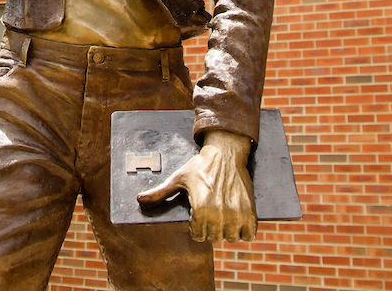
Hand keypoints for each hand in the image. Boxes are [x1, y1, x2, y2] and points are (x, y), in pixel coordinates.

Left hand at [136, 129, 256, 242]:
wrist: (226, 153)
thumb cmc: (200, 166)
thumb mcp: (178, 178)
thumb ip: (160, 192)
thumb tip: (140, 200)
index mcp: (201, 208)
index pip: (198, 236)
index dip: (197, 226)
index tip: (198, 215)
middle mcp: (219, 213)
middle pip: (214, 238)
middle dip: (211, 228)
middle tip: (211, 213)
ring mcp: (237, 213)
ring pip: (231, 238)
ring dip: (228, 230)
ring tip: (224, 216)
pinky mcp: (251, 211)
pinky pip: (250, 234)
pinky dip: (245, 231)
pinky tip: (238, 219)